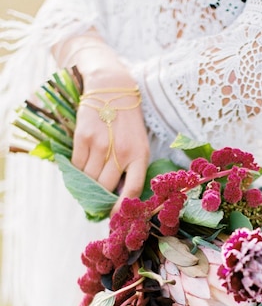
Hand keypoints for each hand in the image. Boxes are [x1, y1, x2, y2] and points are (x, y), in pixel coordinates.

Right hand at [53, 31, 149, 212]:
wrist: (112, 88)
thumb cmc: (128, 121)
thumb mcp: (139, 143)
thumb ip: (132, 167)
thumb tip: (118, 196)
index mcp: (140, 154)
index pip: (132, 188)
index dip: (122, 206)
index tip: (114, 216)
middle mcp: (121, 151)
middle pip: (105, 187)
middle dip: (100, 197)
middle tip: (96, 200)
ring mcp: (101, 144)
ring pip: (89, 178)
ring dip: (87, 184)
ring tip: (88, 182)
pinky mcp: (84, 137)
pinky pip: (77, 165)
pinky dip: (78, 170)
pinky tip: (82, 166)